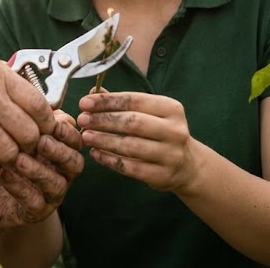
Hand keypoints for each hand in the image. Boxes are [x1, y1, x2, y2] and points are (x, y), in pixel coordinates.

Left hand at [0, 110, 82, 227]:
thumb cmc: (5, 155)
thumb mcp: (16, 133)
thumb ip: (31, 121)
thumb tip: (46, 105)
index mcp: (62, 152)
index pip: (75, 142)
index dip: (68, 133)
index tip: (54, 123)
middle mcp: (62, 174)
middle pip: (74, 164)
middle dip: (59, 152)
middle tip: (41, 142)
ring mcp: (52, 195)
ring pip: (56, 184)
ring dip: (38, 170)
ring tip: (18, 159)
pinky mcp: (36, 212)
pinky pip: (35, 202)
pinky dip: (21, 188)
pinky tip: (5, 175)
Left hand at [77, 91, 196, 191]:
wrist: (187, 166)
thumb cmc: (160, 133)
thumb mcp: (149, 114)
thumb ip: (122, 104)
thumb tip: (92, 94)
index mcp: (171, 108)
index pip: (135, 100)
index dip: (108, 101)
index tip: (85, 102)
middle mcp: (175, 130)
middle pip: (133, 122)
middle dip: (103, 120)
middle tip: (82, 119)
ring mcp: (171, 154)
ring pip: (131, 146)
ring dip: (104, 140)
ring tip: (86, 136)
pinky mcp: (162, 175)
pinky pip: (130, 167)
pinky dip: (109, 160)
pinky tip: (96, 154)